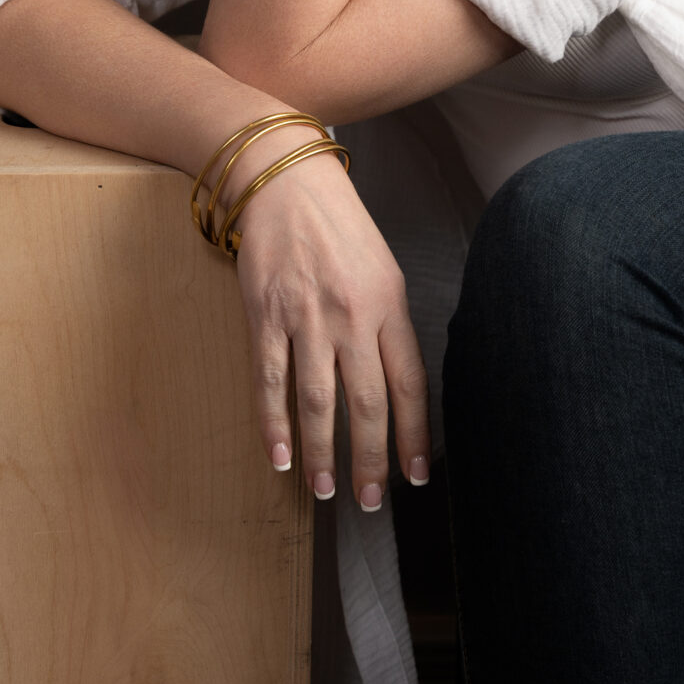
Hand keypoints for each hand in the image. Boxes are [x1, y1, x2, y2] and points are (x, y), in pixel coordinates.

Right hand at [225, 137, 431, 509]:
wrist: (285, 181)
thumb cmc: (339, 226)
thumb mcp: (383, 270)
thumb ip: (389, 326)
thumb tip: (396, 387)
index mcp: (389, 305)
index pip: (408, 384)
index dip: (414, 436)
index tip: (417, 476)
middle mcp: (352, 316)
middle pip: (367, 403)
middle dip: (370, 460)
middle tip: (369, 501)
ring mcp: (306, 317)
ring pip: (319, 402)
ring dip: (323, 453)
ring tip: (325, 490)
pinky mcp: (265, 316)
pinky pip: (271, 381)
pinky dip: (275, 424)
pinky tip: (281, 456)